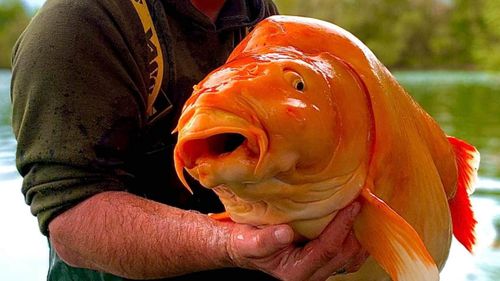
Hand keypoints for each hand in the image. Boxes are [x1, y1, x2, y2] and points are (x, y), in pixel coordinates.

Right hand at [225, 202, 367, 280]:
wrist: (245, 247)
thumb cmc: (245, 243)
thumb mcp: (248, 240)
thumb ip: (265, 240)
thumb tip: (285, 233)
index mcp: (296, 272)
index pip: (327, 250)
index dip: (341, 227)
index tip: (352, 206)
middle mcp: (311, 274)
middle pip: (344, 255)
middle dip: (355, 230)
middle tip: (362, 203)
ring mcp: (319, 269)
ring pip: (350, 258)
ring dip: (359, 235)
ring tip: (363, 210)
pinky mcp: (323, 261)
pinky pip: (347, 255)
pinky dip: (354, 238)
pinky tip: (355, 220)